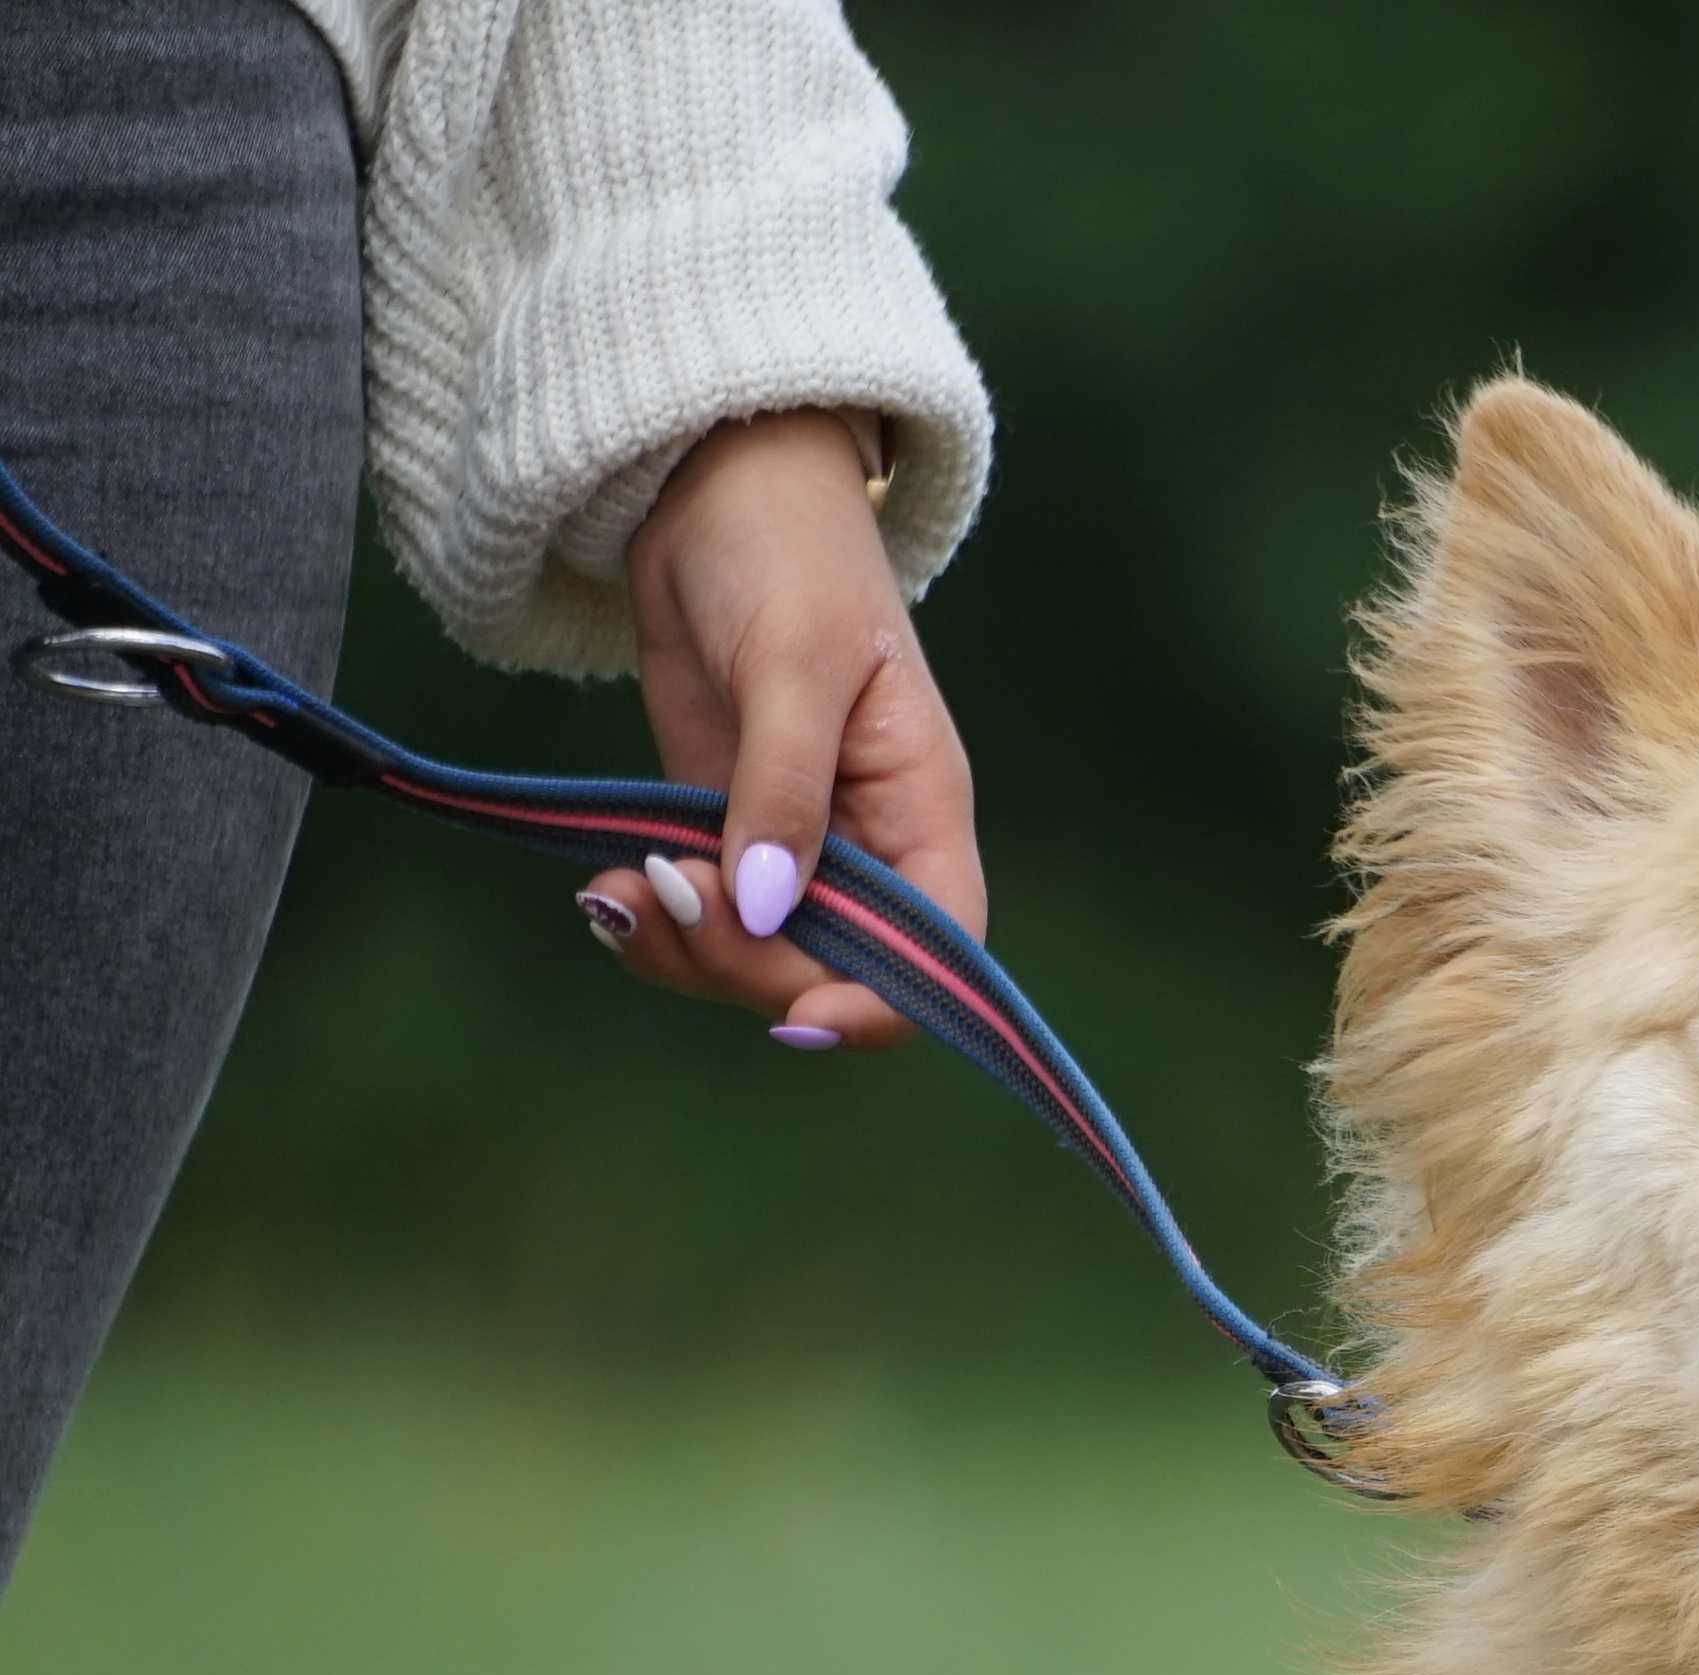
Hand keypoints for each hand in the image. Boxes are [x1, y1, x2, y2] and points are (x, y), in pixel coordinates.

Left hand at [573, 409, 982, 1051]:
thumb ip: (782, 788)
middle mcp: (869, 844)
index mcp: (921, 807)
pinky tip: (609, 890)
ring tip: (618, 892)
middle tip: (667, 892)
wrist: (709, 485)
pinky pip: (702, 916)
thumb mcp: (794, 663)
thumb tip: (765, 906)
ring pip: (758, 958)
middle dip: (746, 965)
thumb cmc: (786, 549)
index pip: (939, 946)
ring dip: (686, 952)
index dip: (884, 1003)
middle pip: (834, 972)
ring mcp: (792, 842)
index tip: (797, 1016)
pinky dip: (654, 923)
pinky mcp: (723, 827)